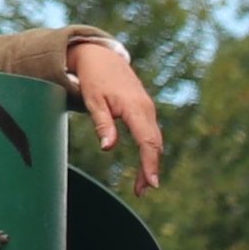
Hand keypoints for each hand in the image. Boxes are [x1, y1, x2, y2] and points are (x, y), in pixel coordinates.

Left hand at [68, 37, 166, 190]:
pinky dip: (150, 150)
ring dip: (151, 162)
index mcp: (135, 107)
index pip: (147, 141)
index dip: (150, 163)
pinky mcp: (145, 110)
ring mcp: (148, 109)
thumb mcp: (93, 101)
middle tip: (142, 192)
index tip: (151, 183)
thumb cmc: (94, 79)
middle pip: (155, 144)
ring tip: (142, 186)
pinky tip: (145, 164)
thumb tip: (108, 148)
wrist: (101, 57)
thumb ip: (102, 124)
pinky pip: (151, 134)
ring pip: (155, 140)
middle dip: (151, 169)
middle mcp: (146, 108)